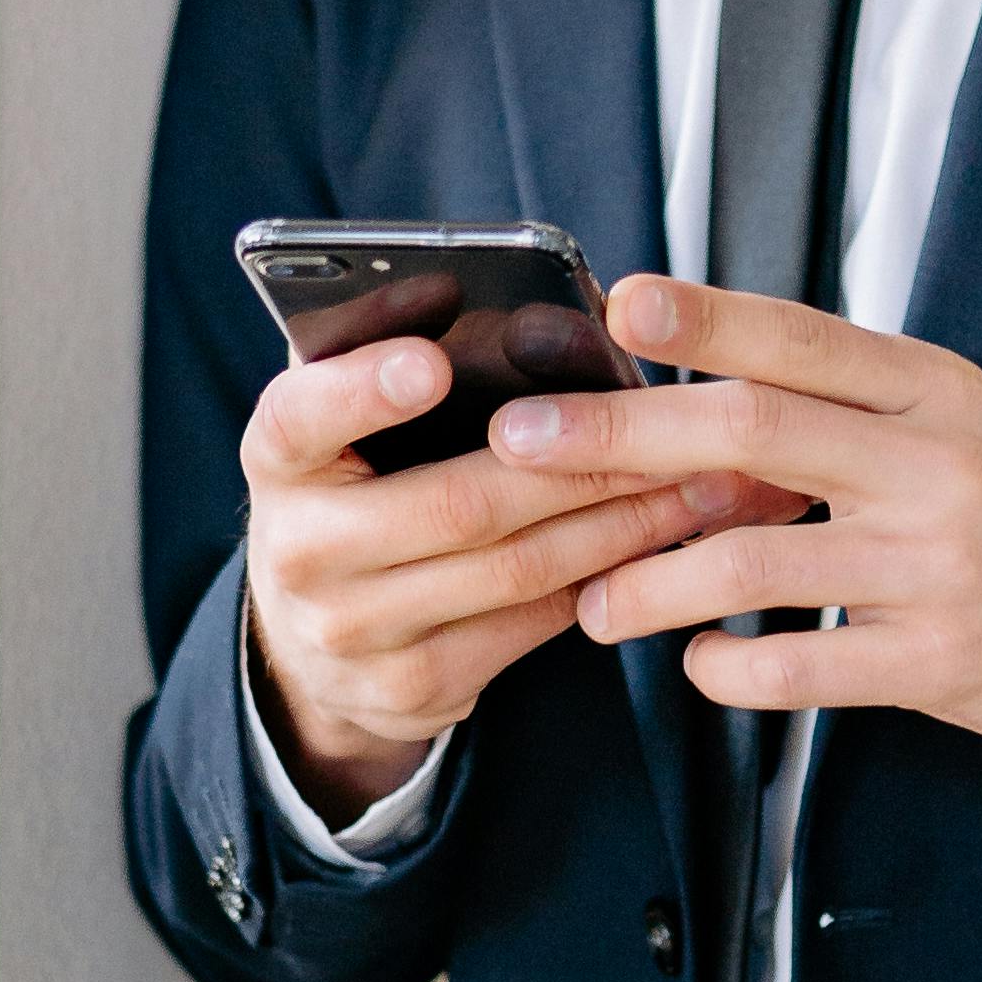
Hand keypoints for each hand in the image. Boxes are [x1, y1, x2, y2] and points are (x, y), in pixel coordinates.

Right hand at [243, 332, 806, 822]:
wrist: (311, 648)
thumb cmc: (353, 489)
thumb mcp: (339, 424)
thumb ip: (380, 357)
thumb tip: (474, 294)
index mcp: (278, 460)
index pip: (301, 417)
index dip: (364, 392)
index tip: (431, 364)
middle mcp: (302, 551)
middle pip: (457, 503)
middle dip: (582, 464)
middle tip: (675, 427)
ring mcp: (356, 632)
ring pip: (516, 569)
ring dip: (623, 522)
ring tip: (704, 479)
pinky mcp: (415, 687)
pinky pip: (534, 623)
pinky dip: (609, 576)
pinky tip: (666, 540)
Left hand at [488, 276, 981, 756]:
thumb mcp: (964, 425)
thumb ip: (850, 405)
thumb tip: (705, 377)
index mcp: (933, 394)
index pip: (802, 338)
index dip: (705, 319)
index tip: (618, 304)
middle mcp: (934, 467)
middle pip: (750, 433)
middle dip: (618, 437)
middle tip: (524, 446)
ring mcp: (937, 567)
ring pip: (755, 563)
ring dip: (650, 583)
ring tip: (597, 602)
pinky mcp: (942, 661)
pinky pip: (803, 669)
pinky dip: (729, 670)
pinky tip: (698, 665)